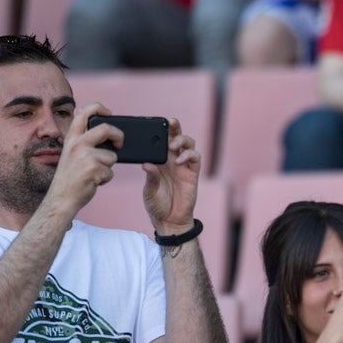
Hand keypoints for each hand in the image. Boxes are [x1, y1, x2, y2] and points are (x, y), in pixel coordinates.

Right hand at [42, 102, 118, 218]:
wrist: (61, 198)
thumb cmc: (70, 177)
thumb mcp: (71, 153)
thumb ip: (82, 139)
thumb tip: (95, 122)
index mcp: (72, 139)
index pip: (84, 113)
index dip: (99, 108)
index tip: (110, 113)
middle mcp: (77, 144)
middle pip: (106, 129)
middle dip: (119, 136)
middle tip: (120, 144)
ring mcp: (85, 156)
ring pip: (112, 156)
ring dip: (108, 167)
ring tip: (94, 173)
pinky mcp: (94, 169)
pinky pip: (110, 172)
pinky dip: (105, 179)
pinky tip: (93, 181)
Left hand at [143, 117, 200, 233]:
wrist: (169, 221)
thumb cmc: (157, 205)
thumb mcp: (149, 190)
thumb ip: (151, 177)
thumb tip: (147, 163)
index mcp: (159, 160)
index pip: (161, 140)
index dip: (160, 130)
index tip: (155, 121)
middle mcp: (172, 160)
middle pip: (177, 137)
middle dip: (174, 127)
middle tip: (169, 123)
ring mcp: (184, 166)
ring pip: (189, 144)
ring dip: (182, 140)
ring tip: (173, 146)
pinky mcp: (193, 174)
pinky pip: (196, 159)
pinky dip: (189, 155)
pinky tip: (179, 160)